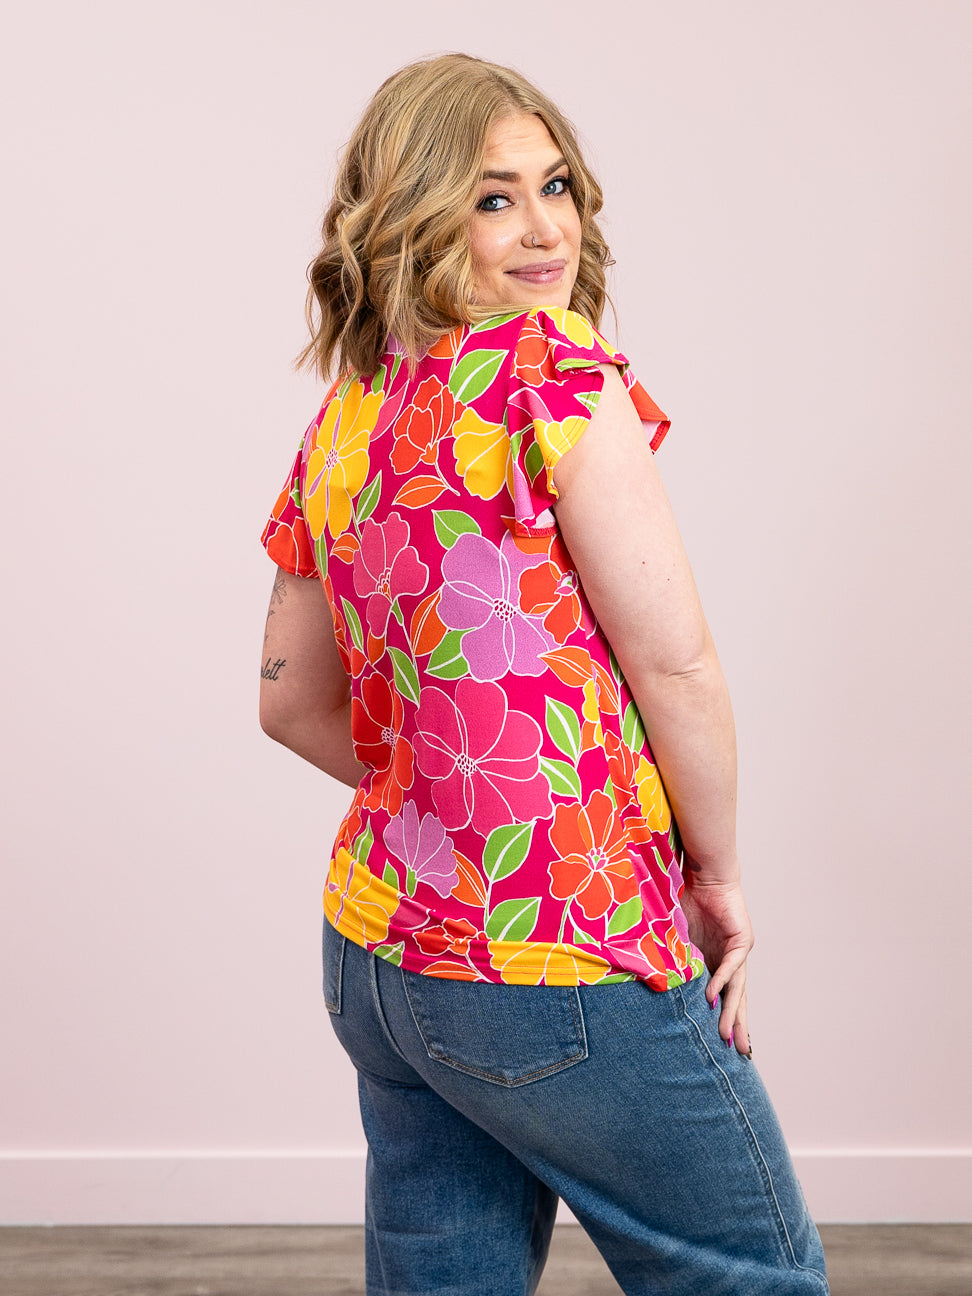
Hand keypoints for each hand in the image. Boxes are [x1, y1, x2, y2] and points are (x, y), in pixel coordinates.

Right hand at [679, 863, 753, 1057]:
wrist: (701, 873)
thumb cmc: (684, 900)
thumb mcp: (673, 938)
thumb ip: (670, 959)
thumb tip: (646, 981)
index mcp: (714, 962)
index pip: (721, 996)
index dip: (721, 1017)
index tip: (720, 1044)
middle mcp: (730, 961)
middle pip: (735, 998)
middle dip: (734, 1025)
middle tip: (736, 1052)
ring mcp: (738, 951)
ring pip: (737, 988)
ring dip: (731, 1012)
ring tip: (726, 1035)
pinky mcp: (742, 939)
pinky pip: (732, 965)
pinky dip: (721, 981)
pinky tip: (712, 998)